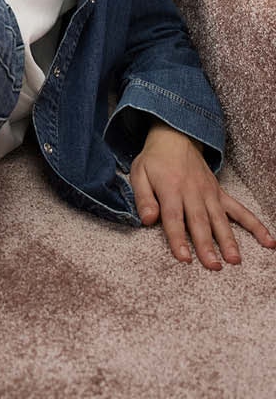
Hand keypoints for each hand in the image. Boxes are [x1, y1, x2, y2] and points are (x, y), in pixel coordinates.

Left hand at [130, 121, 275, 269]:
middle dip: (206, 245)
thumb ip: (142, 198)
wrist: (175, 136)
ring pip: (220, 219)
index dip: (178, 238)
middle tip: (213, 266)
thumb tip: (147, 220)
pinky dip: (254, 225)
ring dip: (228, 240)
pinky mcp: (219, 193)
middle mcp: (192, 191)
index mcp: (170, 188)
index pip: (174, 218)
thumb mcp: (138, 173)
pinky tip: (267, 240)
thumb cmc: (154, 160)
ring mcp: (209, 192)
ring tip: (235, 260)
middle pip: (199, 222)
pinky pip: (239, 209)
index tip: (184, 258)